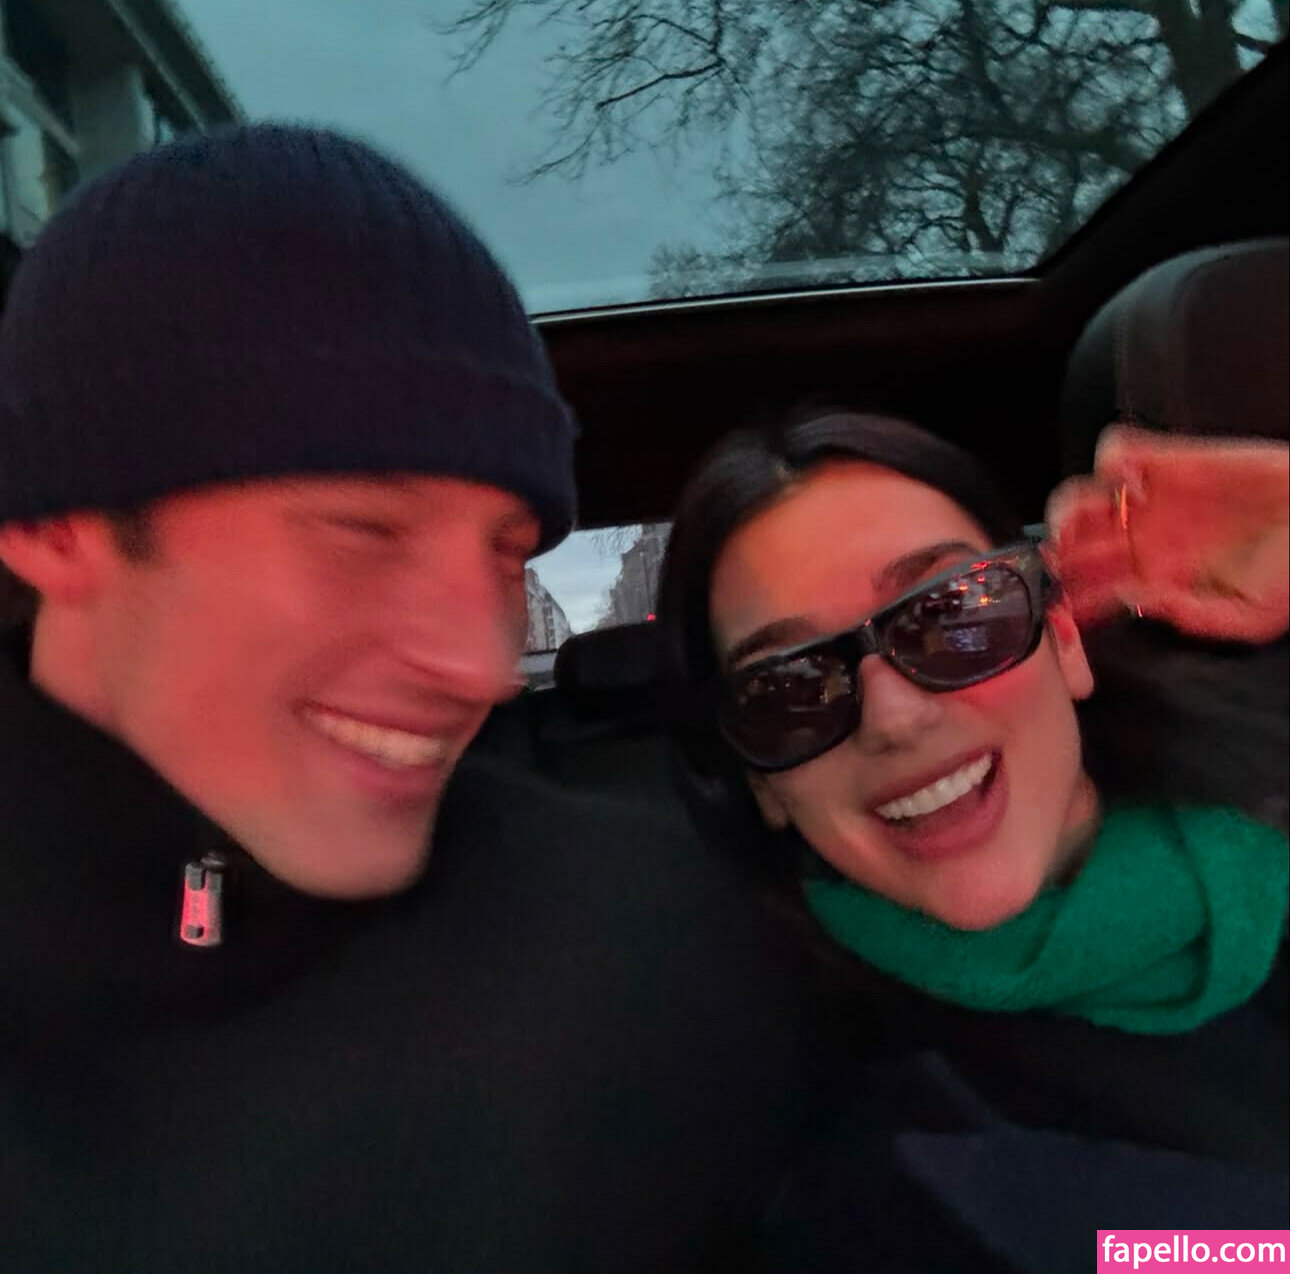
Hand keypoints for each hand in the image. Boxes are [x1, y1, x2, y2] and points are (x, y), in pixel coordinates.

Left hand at [1045, 425, 1288, 642]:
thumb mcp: (1250, 617)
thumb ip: (1193, 616)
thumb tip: (1138, 601)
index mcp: (1152, 579)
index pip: (1087, 589)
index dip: (1064, 596)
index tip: (1059, 603)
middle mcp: (1141, 538)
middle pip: (1069, 544)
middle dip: (1055, 555)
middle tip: (1062, 562)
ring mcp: (1151, 497)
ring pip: (1080, 497)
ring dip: (1070, 510)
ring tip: (1090, 523)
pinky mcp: (1171, 458)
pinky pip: (1117, 448)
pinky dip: (1112, 460)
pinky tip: (1132, 483)